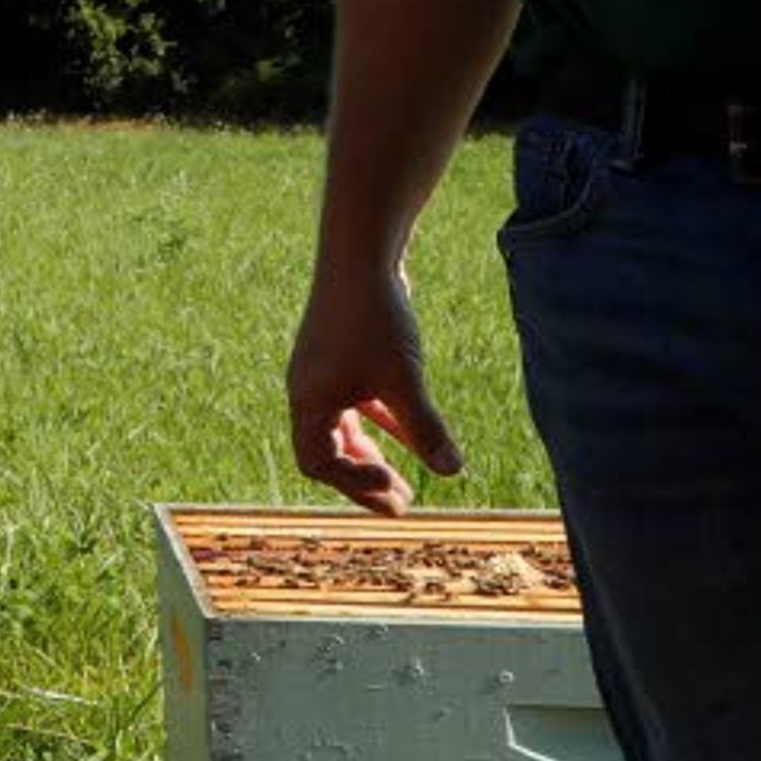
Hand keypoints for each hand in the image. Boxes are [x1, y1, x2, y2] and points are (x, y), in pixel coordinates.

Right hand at [287, 257, 465, 514]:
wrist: (361, 256)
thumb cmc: (374, 318)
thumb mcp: (403, 379)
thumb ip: (425, 428)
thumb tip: (452, 472)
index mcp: (308, 400)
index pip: (317, 462)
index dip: (353, 485)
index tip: (394, 490)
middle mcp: (309, 390)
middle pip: (326, 451)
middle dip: (362, 481)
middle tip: (401, 504)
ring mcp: (325, 373)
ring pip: (341, 429)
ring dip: (370, 456)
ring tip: (401, 481)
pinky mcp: (343, 356)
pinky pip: (357, 404)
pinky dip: (382, 425)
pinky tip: (415, 436)